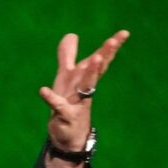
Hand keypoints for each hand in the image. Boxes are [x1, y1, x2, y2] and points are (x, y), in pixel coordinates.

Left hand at [39, 30, 129, 150]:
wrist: (68, 135)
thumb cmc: (69, 102)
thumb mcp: (66, 77)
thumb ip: (67, 56)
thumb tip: (71, 34)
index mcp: (85, 78)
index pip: (100, 60)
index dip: (111, 47)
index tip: (124, 32)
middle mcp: (85, 89)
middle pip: (96, 71)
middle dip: (105, 55)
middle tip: (113, 41)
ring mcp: (77, 103)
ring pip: (86, 87)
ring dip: (91, 73)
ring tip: (96, 58)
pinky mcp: (66, 116)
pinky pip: (58, 106)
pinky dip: (51, 98)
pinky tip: (43, 90)